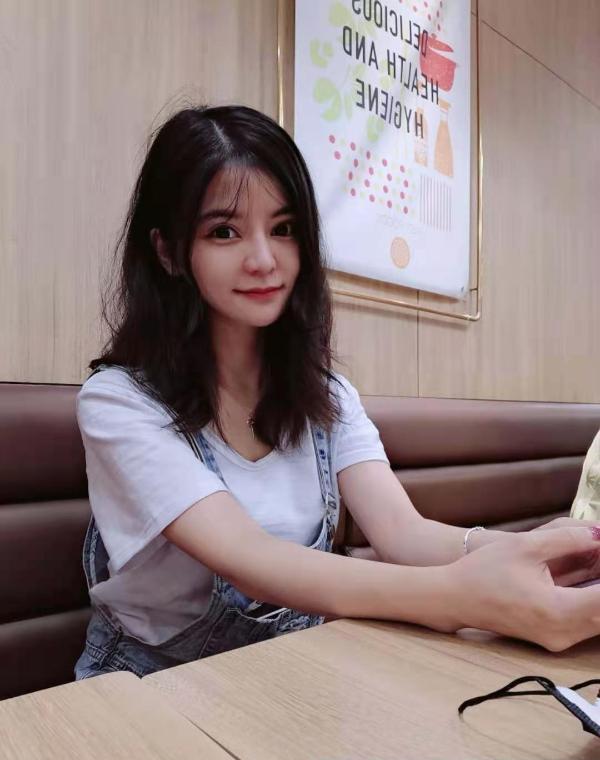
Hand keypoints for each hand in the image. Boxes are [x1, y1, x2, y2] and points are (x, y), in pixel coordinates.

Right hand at [448, 526, 599, 650]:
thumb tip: (599, 534)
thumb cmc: (485, 570)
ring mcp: (559, 640)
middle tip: (598, 555)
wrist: (456, 598)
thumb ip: (568, 539)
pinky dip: (595, 601)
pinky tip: (593, 580)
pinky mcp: (555, 639)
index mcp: (557, 610)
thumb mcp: (526, 545)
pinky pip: (588, 622)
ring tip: (594, 562)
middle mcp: (562, 632)